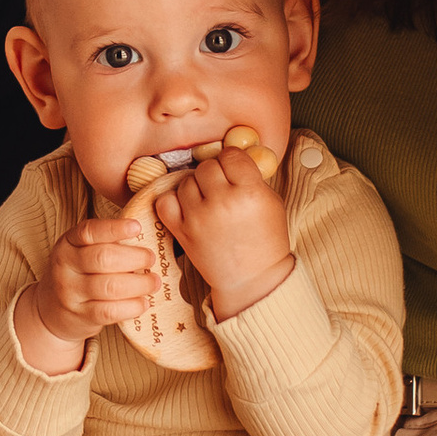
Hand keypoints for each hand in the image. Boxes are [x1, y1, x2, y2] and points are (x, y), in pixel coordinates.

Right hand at [26, 211, 161, 358]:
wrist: (52, 310)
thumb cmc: (77, 275)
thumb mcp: (80, 252)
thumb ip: (104, 243)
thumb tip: (144, 237)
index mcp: (67, 244)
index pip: (89, 231)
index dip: (114, 228)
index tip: (137, 226)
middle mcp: (65, 267)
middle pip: (104, 258)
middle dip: (135, 257)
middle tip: (150, 259)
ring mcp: (71, 294)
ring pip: (111, 286)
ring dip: (139, 284)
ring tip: (153, 282)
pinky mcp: (81, 316)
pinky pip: (111, 311)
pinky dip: (132, 306)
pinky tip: (144, 302)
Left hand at [155, 145, 291, 317]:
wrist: (253, 280)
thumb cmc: (266, 241)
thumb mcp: (271, 202)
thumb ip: (251, 177)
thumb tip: (231, 156)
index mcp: (250, 192)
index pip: (231, 155)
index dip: (232, 160)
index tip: (233, 169)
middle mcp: (222, 202)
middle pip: (206, 166)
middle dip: (214, 173)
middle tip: (221, 188)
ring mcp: (199, 217)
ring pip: (185, 181)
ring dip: (195, 187)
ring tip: (207, 201)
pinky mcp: (182, 232)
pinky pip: (165, 201)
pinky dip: (173, 201)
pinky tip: (187, 208)